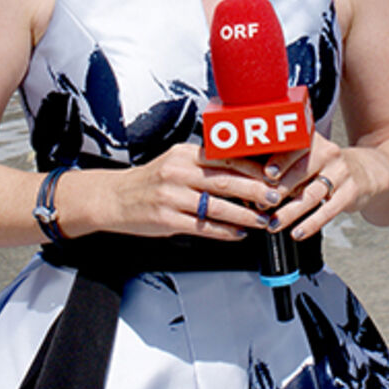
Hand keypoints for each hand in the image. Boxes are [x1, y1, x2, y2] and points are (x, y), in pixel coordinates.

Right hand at [100, 144, 278, 241]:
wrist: (114, 198)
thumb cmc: (150, 180)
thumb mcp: (175, 161)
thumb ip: (204, 163)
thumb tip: (243, 170)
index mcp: (183, 154)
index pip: (225, 158)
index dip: (251, 168)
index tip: (270, 176)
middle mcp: (178, 173)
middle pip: (224, 181)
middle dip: (254, 191)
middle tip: (274, 198)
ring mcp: (171, 197)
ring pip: (216, 206)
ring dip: (244, 215)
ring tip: (262, 220)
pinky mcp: (167, 220)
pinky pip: (202, 227)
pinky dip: (224, 231)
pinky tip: (238, 233)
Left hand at [260, 132, 357, 240]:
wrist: (365, 172)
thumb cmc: (324, 167)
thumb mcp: (308, 158)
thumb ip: (284, 166)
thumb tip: (252, 183)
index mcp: (313, 141)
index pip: (294, 148)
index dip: (278, 162)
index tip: (264, 176)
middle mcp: (328, 153)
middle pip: (301, 170)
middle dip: (280, 188)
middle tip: (262, 203)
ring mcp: (341, 173)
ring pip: (311, 194)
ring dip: (290, 212)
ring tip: (274, 224)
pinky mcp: (350, 192)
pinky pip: (328, 210)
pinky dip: (311, 224)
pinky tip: (297, 233)